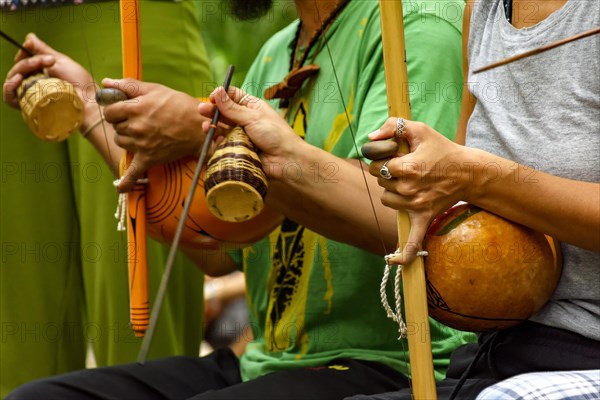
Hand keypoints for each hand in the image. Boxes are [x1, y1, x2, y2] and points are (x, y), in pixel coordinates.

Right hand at [3, 33, 95, 111]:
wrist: (88, 99)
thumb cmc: (80, 82)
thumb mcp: (60, 61)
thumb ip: (43, 50)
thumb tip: (29, 37)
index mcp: (40, 73)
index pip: (21, 62)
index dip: (23, 54)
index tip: (29, 48)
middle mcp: (33, 84)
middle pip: (17, 70)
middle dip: (28, 61)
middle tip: (48, 61)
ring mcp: (31, 95)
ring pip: (13, 81)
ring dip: (20, 70)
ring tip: (35, 69)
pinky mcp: (30, 107)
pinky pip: (10, 98)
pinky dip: (9, 87)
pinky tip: (17, 80)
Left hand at [101, 78, 207, 191]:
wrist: (200, 127)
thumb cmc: (179, 105)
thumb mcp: (155, 89)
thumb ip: (128, 85)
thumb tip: (105, 82)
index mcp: (134, 108)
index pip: (109, 111)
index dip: (115, 110)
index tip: (124, 110)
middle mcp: (135, 127)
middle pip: (115, 127)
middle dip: (123, 123)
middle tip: (140, 121)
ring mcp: (141, 145)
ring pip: (121, 142)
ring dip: (127, 139)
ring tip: (143, 134)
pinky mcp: (149, 159)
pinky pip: (133, 174)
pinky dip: (125, 182)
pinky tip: (119, 187)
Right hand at [197, 86, 304, 177]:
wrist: (286, 160)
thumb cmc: (275, 135)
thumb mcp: (253, 118)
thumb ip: (233, 108)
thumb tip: (217, 92)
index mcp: (252, 107)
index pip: (233, 96)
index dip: (221, 95)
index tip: (211, 97)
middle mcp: (246, 120)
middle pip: (224, 112)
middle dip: (213, 111)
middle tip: (201, 110)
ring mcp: (242, 135)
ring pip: (222, 128)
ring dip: (213, 126)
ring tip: (205, 127)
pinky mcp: (239, 150)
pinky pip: (225, 144)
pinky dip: (219, 142)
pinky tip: (216, 140)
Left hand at [368, 117, 471, 263]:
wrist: (467, 172)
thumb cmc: (442, 149)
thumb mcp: (419, 129)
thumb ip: (393, 126)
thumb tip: (371, 137)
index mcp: (407, 168)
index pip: (376, 166)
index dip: (382, 159)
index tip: (396, 156)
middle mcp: (409, 189)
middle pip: (380, 183)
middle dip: (388, 174)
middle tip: (406, 168)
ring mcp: (416, 206)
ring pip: (386, 201)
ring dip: (392, 192)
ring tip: (410, 183)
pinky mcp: (423, 218)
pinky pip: (412, 241)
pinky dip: (404, 254)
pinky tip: (393, 262)